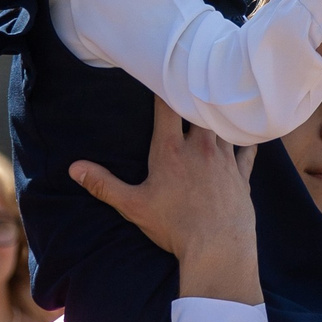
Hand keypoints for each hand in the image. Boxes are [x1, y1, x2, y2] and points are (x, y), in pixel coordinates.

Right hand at [73, 100, 260, 303]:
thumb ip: (103, 184)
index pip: (168, 107)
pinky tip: (246, 137)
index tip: (163, 74)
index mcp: (170, 149)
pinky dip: (245, 141)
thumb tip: (74, 168)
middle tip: (191, 83)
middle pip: (199, 109)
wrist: (218, 247)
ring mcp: (224, 159)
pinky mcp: (241, 175)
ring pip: (223, 125)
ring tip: (215, 105)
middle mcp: (200, 147)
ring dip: (217, 116)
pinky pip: (246, 150)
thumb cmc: (174, 226)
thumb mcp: (133, 205)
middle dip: (194, 97)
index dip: (166, 88)